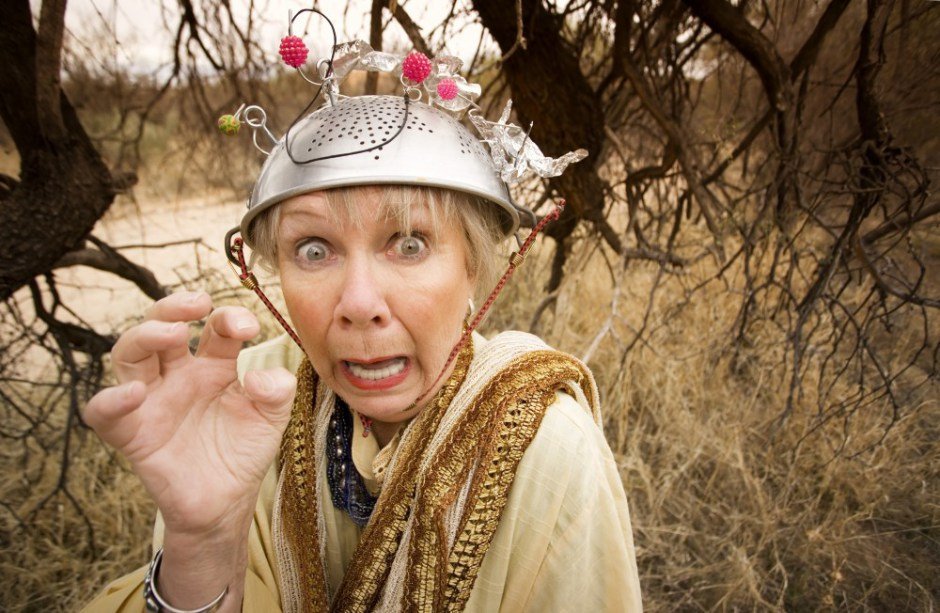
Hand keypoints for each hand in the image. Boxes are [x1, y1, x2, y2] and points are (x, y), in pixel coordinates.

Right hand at [83, 291, 295, 536]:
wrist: (225, 504)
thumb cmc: (243, 452)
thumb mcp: (272, 418)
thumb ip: (277, 391)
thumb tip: (260, 377)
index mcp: (214, 365)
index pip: (214, 327)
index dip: (228, 318)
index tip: (248, 327)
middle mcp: (178, 375)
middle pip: (161, 326)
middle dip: (174, 307)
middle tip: (198, 304)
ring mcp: (152, 400)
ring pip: (129, 354)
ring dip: (145, 336)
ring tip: (173, 334)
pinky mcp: (132, 434)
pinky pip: (104, 413)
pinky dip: (111, 400)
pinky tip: (135, 393)